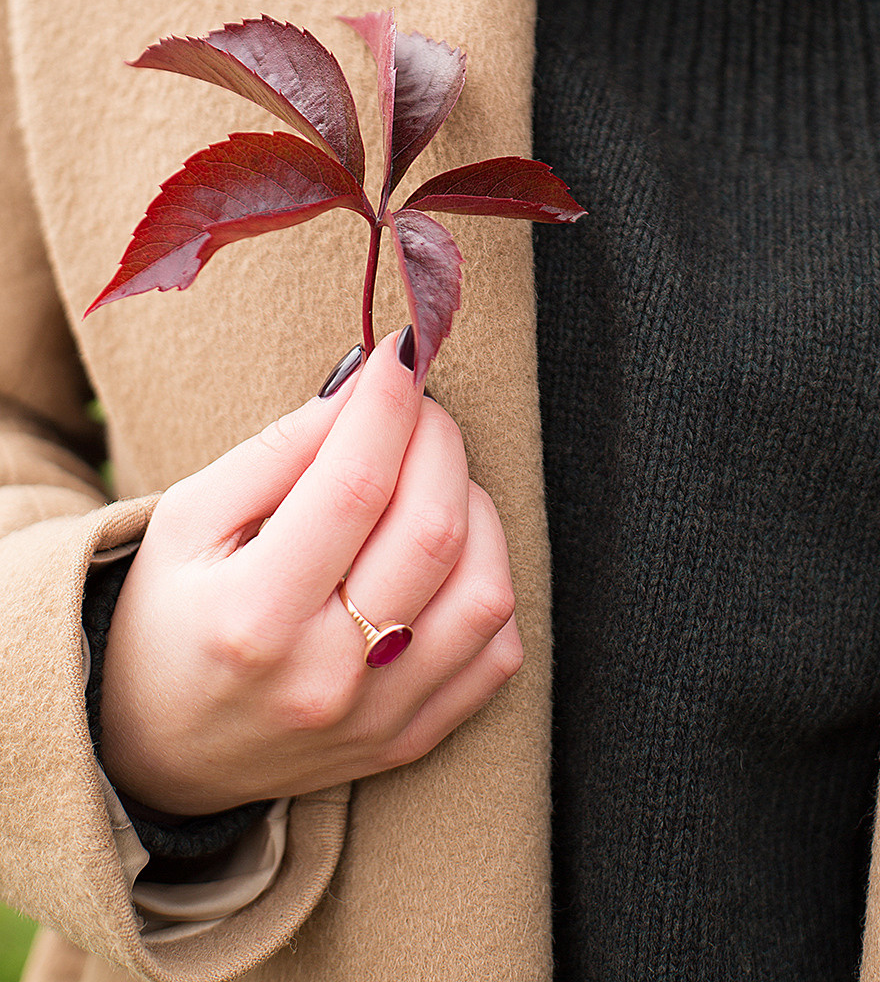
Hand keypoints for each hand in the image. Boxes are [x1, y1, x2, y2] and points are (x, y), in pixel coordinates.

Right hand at [99, 331, 521, 815]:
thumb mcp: (188, 520)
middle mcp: (324, 677)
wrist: (155, 754)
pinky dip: (489, 581)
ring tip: (428, 480)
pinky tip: (446, 555)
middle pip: (432, 530)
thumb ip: (279, 450)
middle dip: (438, 440)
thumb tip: (367, 384)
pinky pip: (499, 652)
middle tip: (414, 408)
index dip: (389, 404)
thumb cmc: (168, 615)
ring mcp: (377, 719)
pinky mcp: (411, 740)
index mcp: (253, 616)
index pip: (355, 485)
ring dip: (474, 506)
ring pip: (485, 589)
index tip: (399, 351)